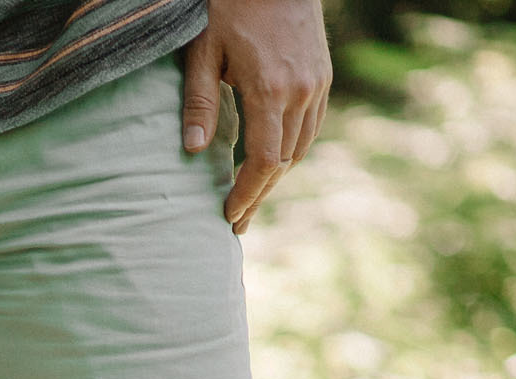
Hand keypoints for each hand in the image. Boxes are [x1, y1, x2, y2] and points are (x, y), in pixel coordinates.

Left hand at [182, 0, 330, 233]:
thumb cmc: (229, 8)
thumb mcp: (203, 51)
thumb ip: (200, 101)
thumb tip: (193, 151)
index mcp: (270, 89)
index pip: (264, 161)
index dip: (247, 193)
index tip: (229, 215)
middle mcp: (301, 91)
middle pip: (285, 161)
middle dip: (259, 194)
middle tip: (237, 220)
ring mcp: (317, 84)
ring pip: (301, 145)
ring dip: (277, 175)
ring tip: (251, 196)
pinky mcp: (323, 76)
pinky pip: (311, 125)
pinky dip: (291, 149)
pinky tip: (271, 161)